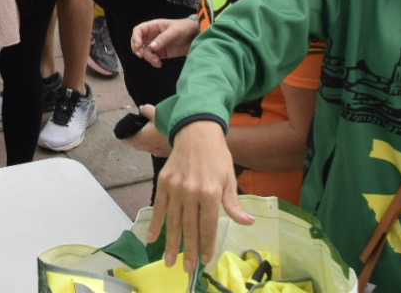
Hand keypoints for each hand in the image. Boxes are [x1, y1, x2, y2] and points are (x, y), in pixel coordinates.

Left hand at [124, 105, 173, 157]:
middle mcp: (147, 148)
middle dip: (134, 139)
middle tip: (135, 131)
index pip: (126, 140)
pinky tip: (159, 139)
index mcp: (141, 139)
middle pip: (136, 145)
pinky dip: (155, 145)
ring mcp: (157, 153)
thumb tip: (141, 109)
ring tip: (148, 134)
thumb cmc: (167, 124)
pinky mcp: (166, 154)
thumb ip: (145, 110)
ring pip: (147, 148)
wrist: (187, 137)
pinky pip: (156, 150)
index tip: (123, 131)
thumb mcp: (155, 113)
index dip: (123, 135)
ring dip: (145, 142)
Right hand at [132, 16, 200, 66]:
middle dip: (138, 50)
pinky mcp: (161, 53)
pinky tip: (159, 64)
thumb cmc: (185, 28)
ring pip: (145, 52)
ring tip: (157, 61)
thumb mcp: (174, 31)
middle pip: (138, 42)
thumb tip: (151, 47)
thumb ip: (163, 38)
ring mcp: (156, 45)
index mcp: (153, 27)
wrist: (196, 36)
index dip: (135, 38)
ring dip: (148, 58)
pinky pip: (153, 58)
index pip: (138, 31)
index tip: (138, 46)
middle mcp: (152, 36)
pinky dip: (153, 62)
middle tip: (142, 55)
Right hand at [148, 121, 252, 269]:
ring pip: (173, 221)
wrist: (196, 132)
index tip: (205, 260)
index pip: (208, 226)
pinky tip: (152, 238)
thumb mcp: (229, 178)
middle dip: (189, 250)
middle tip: (187, 268)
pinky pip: (159, 207)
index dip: (207, 244)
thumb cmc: (217, 157)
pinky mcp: (163, 182)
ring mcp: (175, 188)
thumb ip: (233, 203)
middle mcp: (191, 192)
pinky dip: (155, 223)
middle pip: (190, 227)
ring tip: (169, 261)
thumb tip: (247, 222)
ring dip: (171, 243)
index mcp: (210, 192)